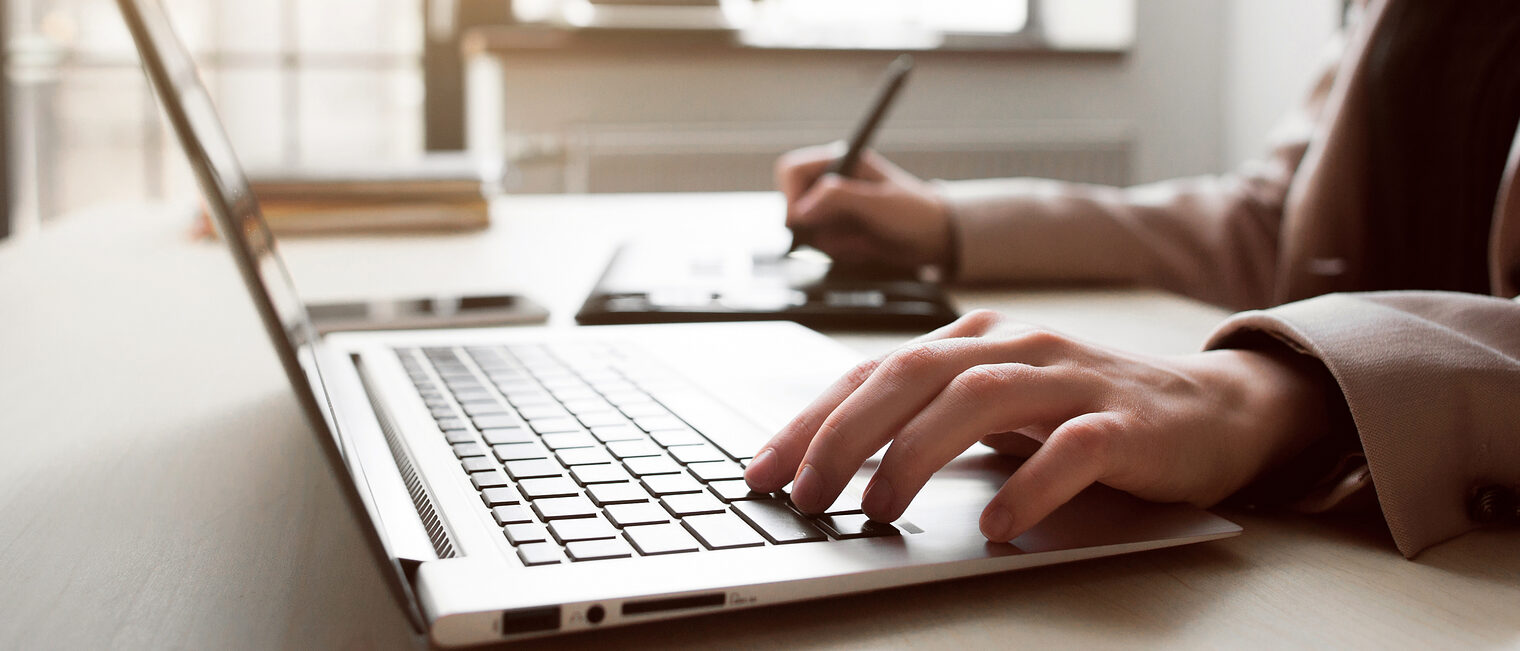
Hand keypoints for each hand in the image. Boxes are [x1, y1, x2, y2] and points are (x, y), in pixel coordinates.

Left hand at [743, 310, 1334, 541]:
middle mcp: (1016, 349)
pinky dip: (1028, 486)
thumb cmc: (1088, 413)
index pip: (874, 373)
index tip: (763, 470)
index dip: (813, 419)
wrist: (1212, 409)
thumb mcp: (997, 410)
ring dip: (915, 456)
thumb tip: (835, 461)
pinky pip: (1070, 449)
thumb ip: (929, 420)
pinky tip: (997, 526)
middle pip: (911, 376)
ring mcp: (1071, 379)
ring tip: (875, 510)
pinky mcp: (1124, 421)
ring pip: (977, 400)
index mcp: (974, 344)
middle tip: (803, 493)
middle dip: (843, 434)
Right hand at [777, 144, 951, 268]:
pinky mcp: (833, 230)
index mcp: (839, 162)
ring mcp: (829, 208)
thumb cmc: (914, 212)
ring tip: (861, 238)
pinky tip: (862, 245)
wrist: (933, 238)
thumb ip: (839, 199)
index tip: (800, 220)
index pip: (792, 171)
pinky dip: (837, 251)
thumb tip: (801, 209)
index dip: (790, 195)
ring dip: (829, 241)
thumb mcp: (878, 203)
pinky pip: (817, 246)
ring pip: (803, 230)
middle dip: (813, 226)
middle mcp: (829, 182)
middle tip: (839, 234)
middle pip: (791, 204)